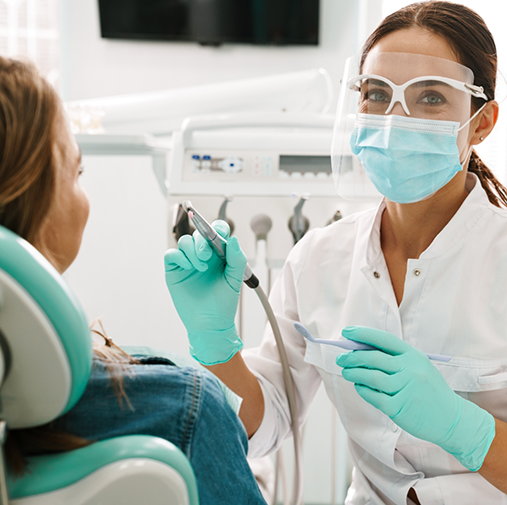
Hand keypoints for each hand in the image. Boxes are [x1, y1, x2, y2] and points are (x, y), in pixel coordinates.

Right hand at [164, 220, 246, 364]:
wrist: (210, 324)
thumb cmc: (224, 303)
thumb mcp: (235, 280)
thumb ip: (237, 259)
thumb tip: (233, 239)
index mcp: (219, 254)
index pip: (217, 231)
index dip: (217, 228)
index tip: (218, 235)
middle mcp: (203, 255)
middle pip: (198, 233)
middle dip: (202, 241)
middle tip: (206, 255)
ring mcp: (188, 262)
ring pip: (184, 241)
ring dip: (192, 250)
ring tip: (200, 267)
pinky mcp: (175, 270)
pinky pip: (171, 254)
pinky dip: (179, 256)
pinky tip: (188, 267)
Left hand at [335, 326, 494, 470]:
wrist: (453, 420)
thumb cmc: (430, 391)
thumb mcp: (419, 367)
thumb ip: (395, 359)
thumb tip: (362, 351)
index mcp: (413, 356)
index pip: (384, 339)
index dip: (363, 334)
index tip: (347, 332)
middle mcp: (409, 369)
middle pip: (373, 358)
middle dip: (352, 356)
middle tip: (341, 358)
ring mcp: (404, 388)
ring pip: (370, 377)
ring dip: (354, 373)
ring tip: (346, 372)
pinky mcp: (399, 407)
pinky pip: (373, 396)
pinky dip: (362, 390)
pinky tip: (359, 387)